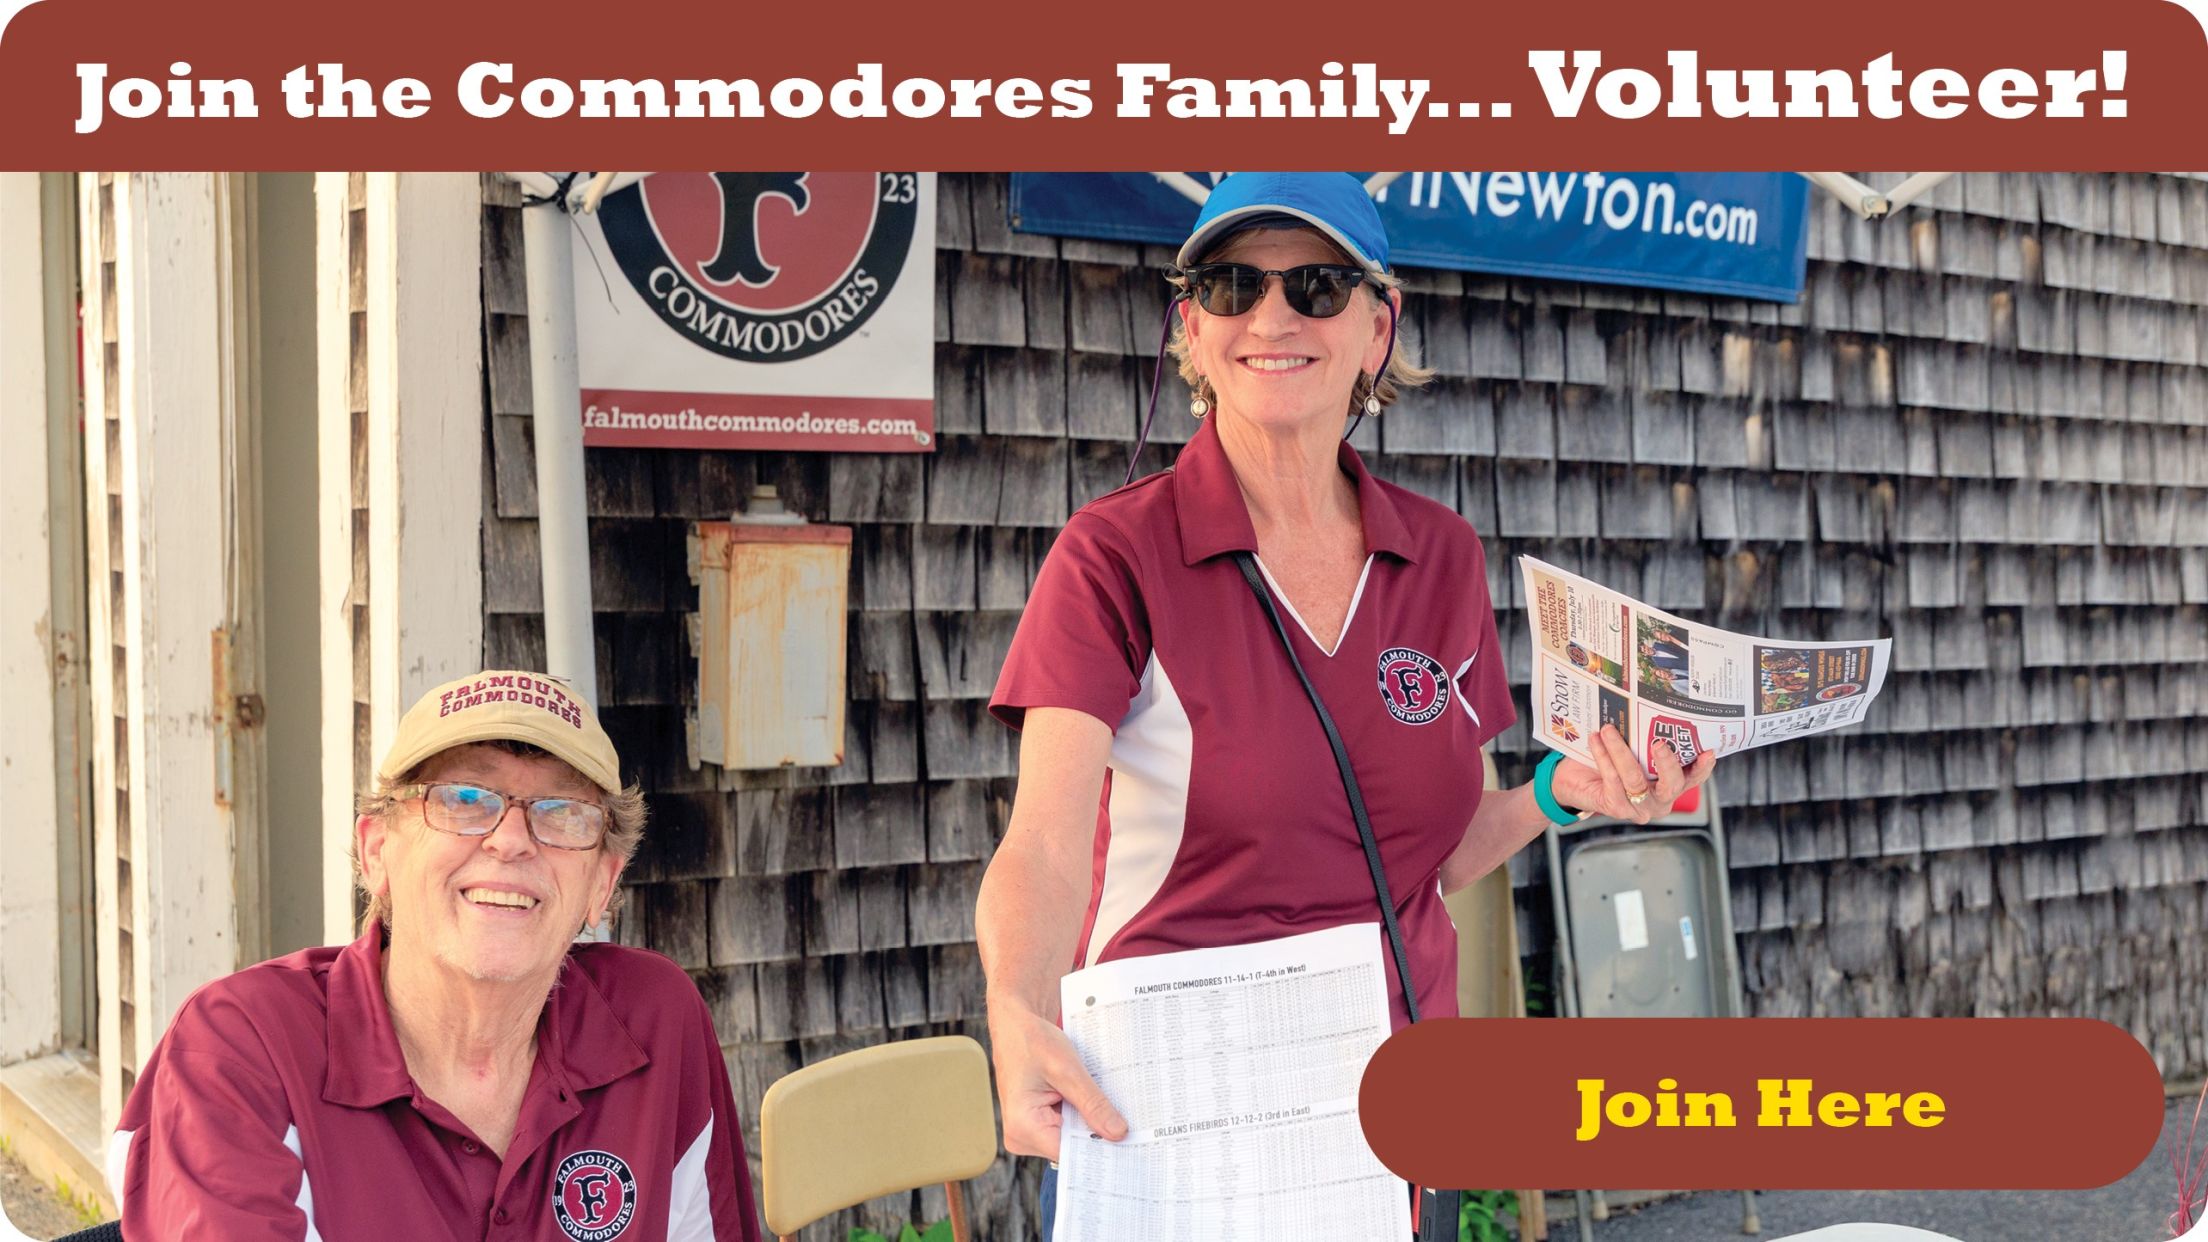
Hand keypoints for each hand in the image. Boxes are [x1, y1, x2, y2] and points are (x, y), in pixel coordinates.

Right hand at [988, 1000, 1127, 1159]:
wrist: (1015, 1025)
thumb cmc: (1032, 1040)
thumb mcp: (1068, 1071)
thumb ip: (1093, 1104)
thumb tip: (1118, 1133)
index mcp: (1022, 1126)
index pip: (1070, 1153)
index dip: (1100, 1149)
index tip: (1131, 1147)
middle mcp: (1021, 1135)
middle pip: (1071, 1148)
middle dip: (1099, 1135)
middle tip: (1133, 1128)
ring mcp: (1028, 1131)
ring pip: (1071, 1138)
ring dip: (1091, 1124)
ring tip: (1113, 1110)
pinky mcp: (1037, 1123)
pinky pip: (1066, 1127)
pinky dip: (1083, 1117)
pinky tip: (1097, 1105)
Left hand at [1549, 725, 1715, 824]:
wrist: (1575, 781)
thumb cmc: (1609, 761)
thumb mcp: (1632, 749)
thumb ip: (1644, 738)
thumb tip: (1647, 706)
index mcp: (1670, 785)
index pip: (1692, 778)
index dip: (1702, 767)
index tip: (1708, 751)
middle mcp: (1660, 800)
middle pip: (1672, 784)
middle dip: (1667, 762)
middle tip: (1658, 742)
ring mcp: (1640, 807)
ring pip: (1635, 779)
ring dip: (1621, 751)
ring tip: (1609, 729)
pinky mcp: (1617, 808)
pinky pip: (1612, 779)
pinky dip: (1603, 756)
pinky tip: (1595, 740)